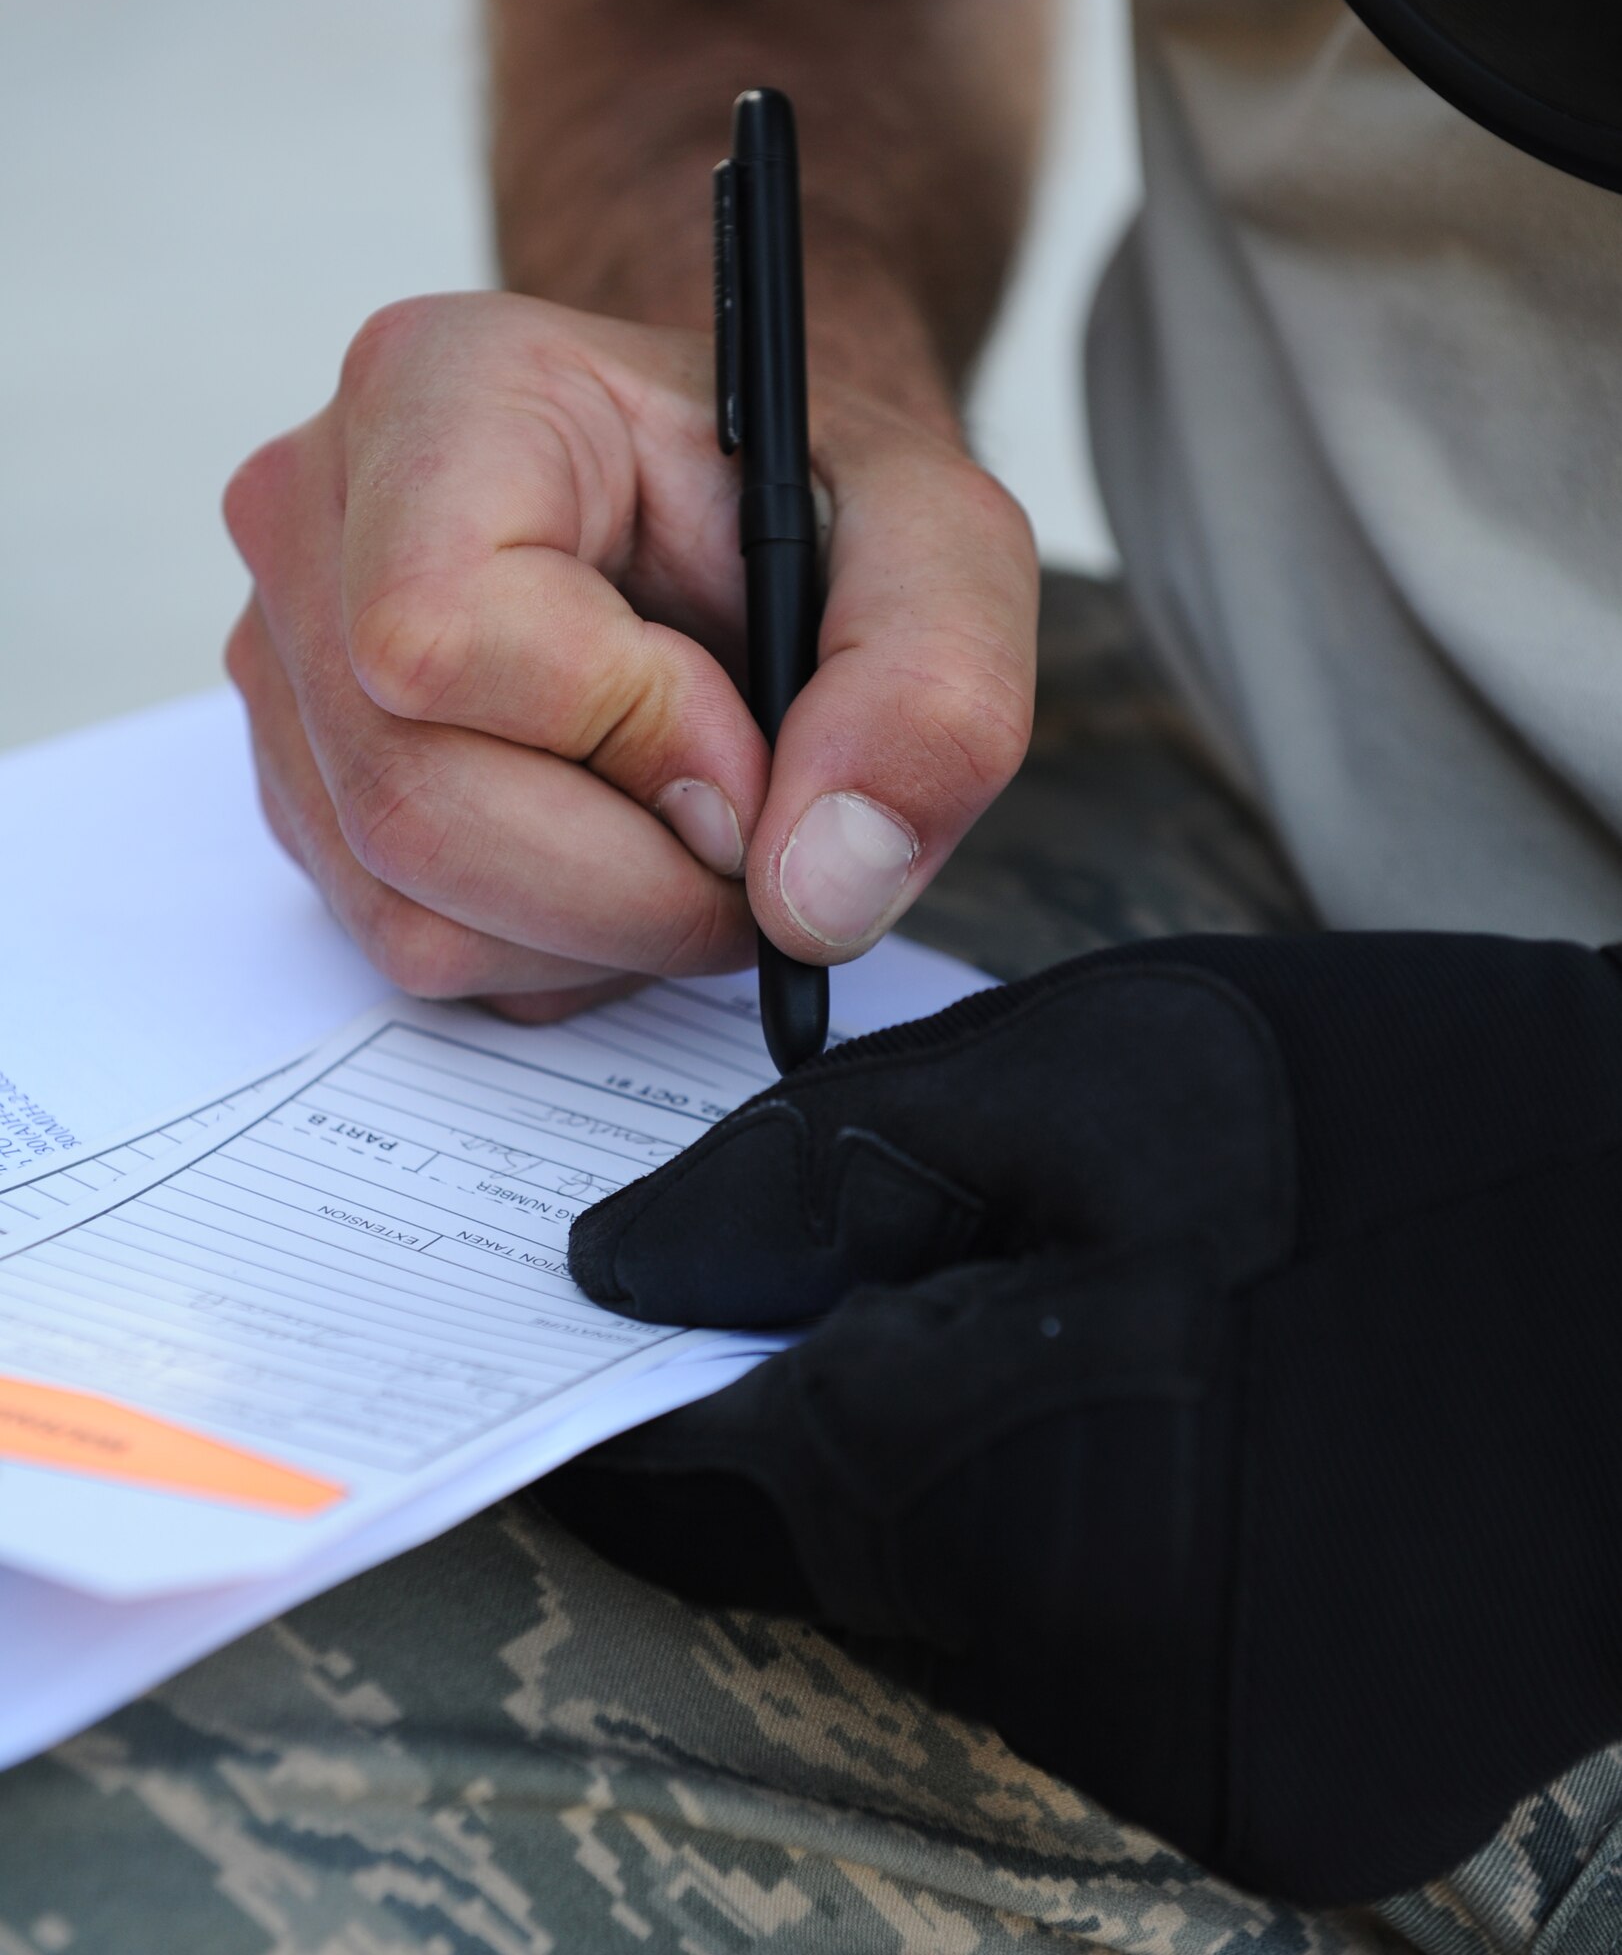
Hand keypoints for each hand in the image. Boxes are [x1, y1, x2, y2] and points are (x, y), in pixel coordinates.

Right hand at [224, 292, 1036, 1019]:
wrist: (746, 519)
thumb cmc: (820, 503)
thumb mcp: (945, 550)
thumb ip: (929, 694)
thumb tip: (813, 892)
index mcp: (441, 392)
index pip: (441, 634)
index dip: (628, 736)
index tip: (750, 747)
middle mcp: (317, 521)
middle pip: (415, 808)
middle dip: (636, 881)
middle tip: (751, 832)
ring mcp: (289, 666)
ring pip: (410, 911)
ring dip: (603, 927)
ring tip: (694, 828)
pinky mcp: (308, 786)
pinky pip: (409, 948)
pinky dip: (553, 948)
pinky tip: (619, 851)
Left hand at [543, 931, 1621, 1904]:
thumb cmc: (1406, 1118)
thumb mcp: (1087, 1073)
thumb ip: (819, 1180)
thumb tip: (613, 1266)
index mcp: (1024, 1485)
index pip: (708, 1480)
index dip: (629, 1394)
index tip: (595, 1328)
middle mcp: (1102, 1689)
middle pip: (836, 1555)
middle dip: (820, 1417)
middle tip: (898, 1275)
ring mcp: (1212, 1772)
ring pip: (961, 1619)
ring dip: (958, 1485)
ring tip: (1085, 1330)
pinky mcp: (1305, 1801)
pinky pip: (1095, 1674)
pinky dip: (1080, 1553)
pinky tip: (1176, 1430)